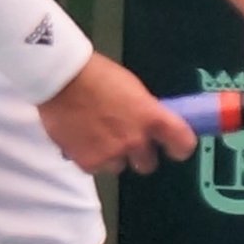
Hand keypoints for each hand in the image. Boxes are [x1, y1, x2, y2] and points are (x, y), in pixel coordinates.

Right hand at [41, 54, 195, 173]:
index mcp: (152, 117)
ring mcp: (112, 153)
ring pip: (118, 166)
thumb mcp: (132, 89)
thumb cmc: (97, 75)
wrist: (61, 78)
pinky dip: (89, 157)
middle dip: (138, 154)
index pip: (182, 144)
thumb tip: (150, 124)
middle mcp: (135, 140)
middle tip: (125, 140)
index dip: (179, 147)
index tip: (174, 147)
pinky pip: (95, 168)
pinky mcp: (88, 162)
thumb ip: (145, 112)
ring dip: (111, 155)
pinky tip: (81, 138)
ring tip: (96, 135)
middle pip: (148, 163)